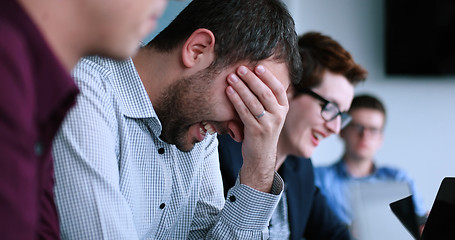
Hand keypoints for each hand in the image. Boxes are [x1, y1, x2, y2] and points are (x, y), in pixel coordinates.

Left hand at [225, 64, 288, 192]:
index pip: (278, 89)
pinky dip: (236, 100)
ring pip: (253, 102)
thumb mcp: (271, 113)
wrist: (260, 155)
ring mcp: (267, 124)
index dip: (268, 77)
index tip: (257, 66)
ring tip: (231, 77)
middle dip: (251, 79)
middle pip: (265, 93)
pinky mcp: (255, 131)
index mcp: (283, 108)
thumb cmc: (262, 129)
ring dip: (241, 87)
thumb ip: (267, 98)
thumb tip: (256, 74)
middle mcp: (278, 116)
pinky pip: (244, 112)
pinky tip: (229, 91)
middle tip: (240, 68)